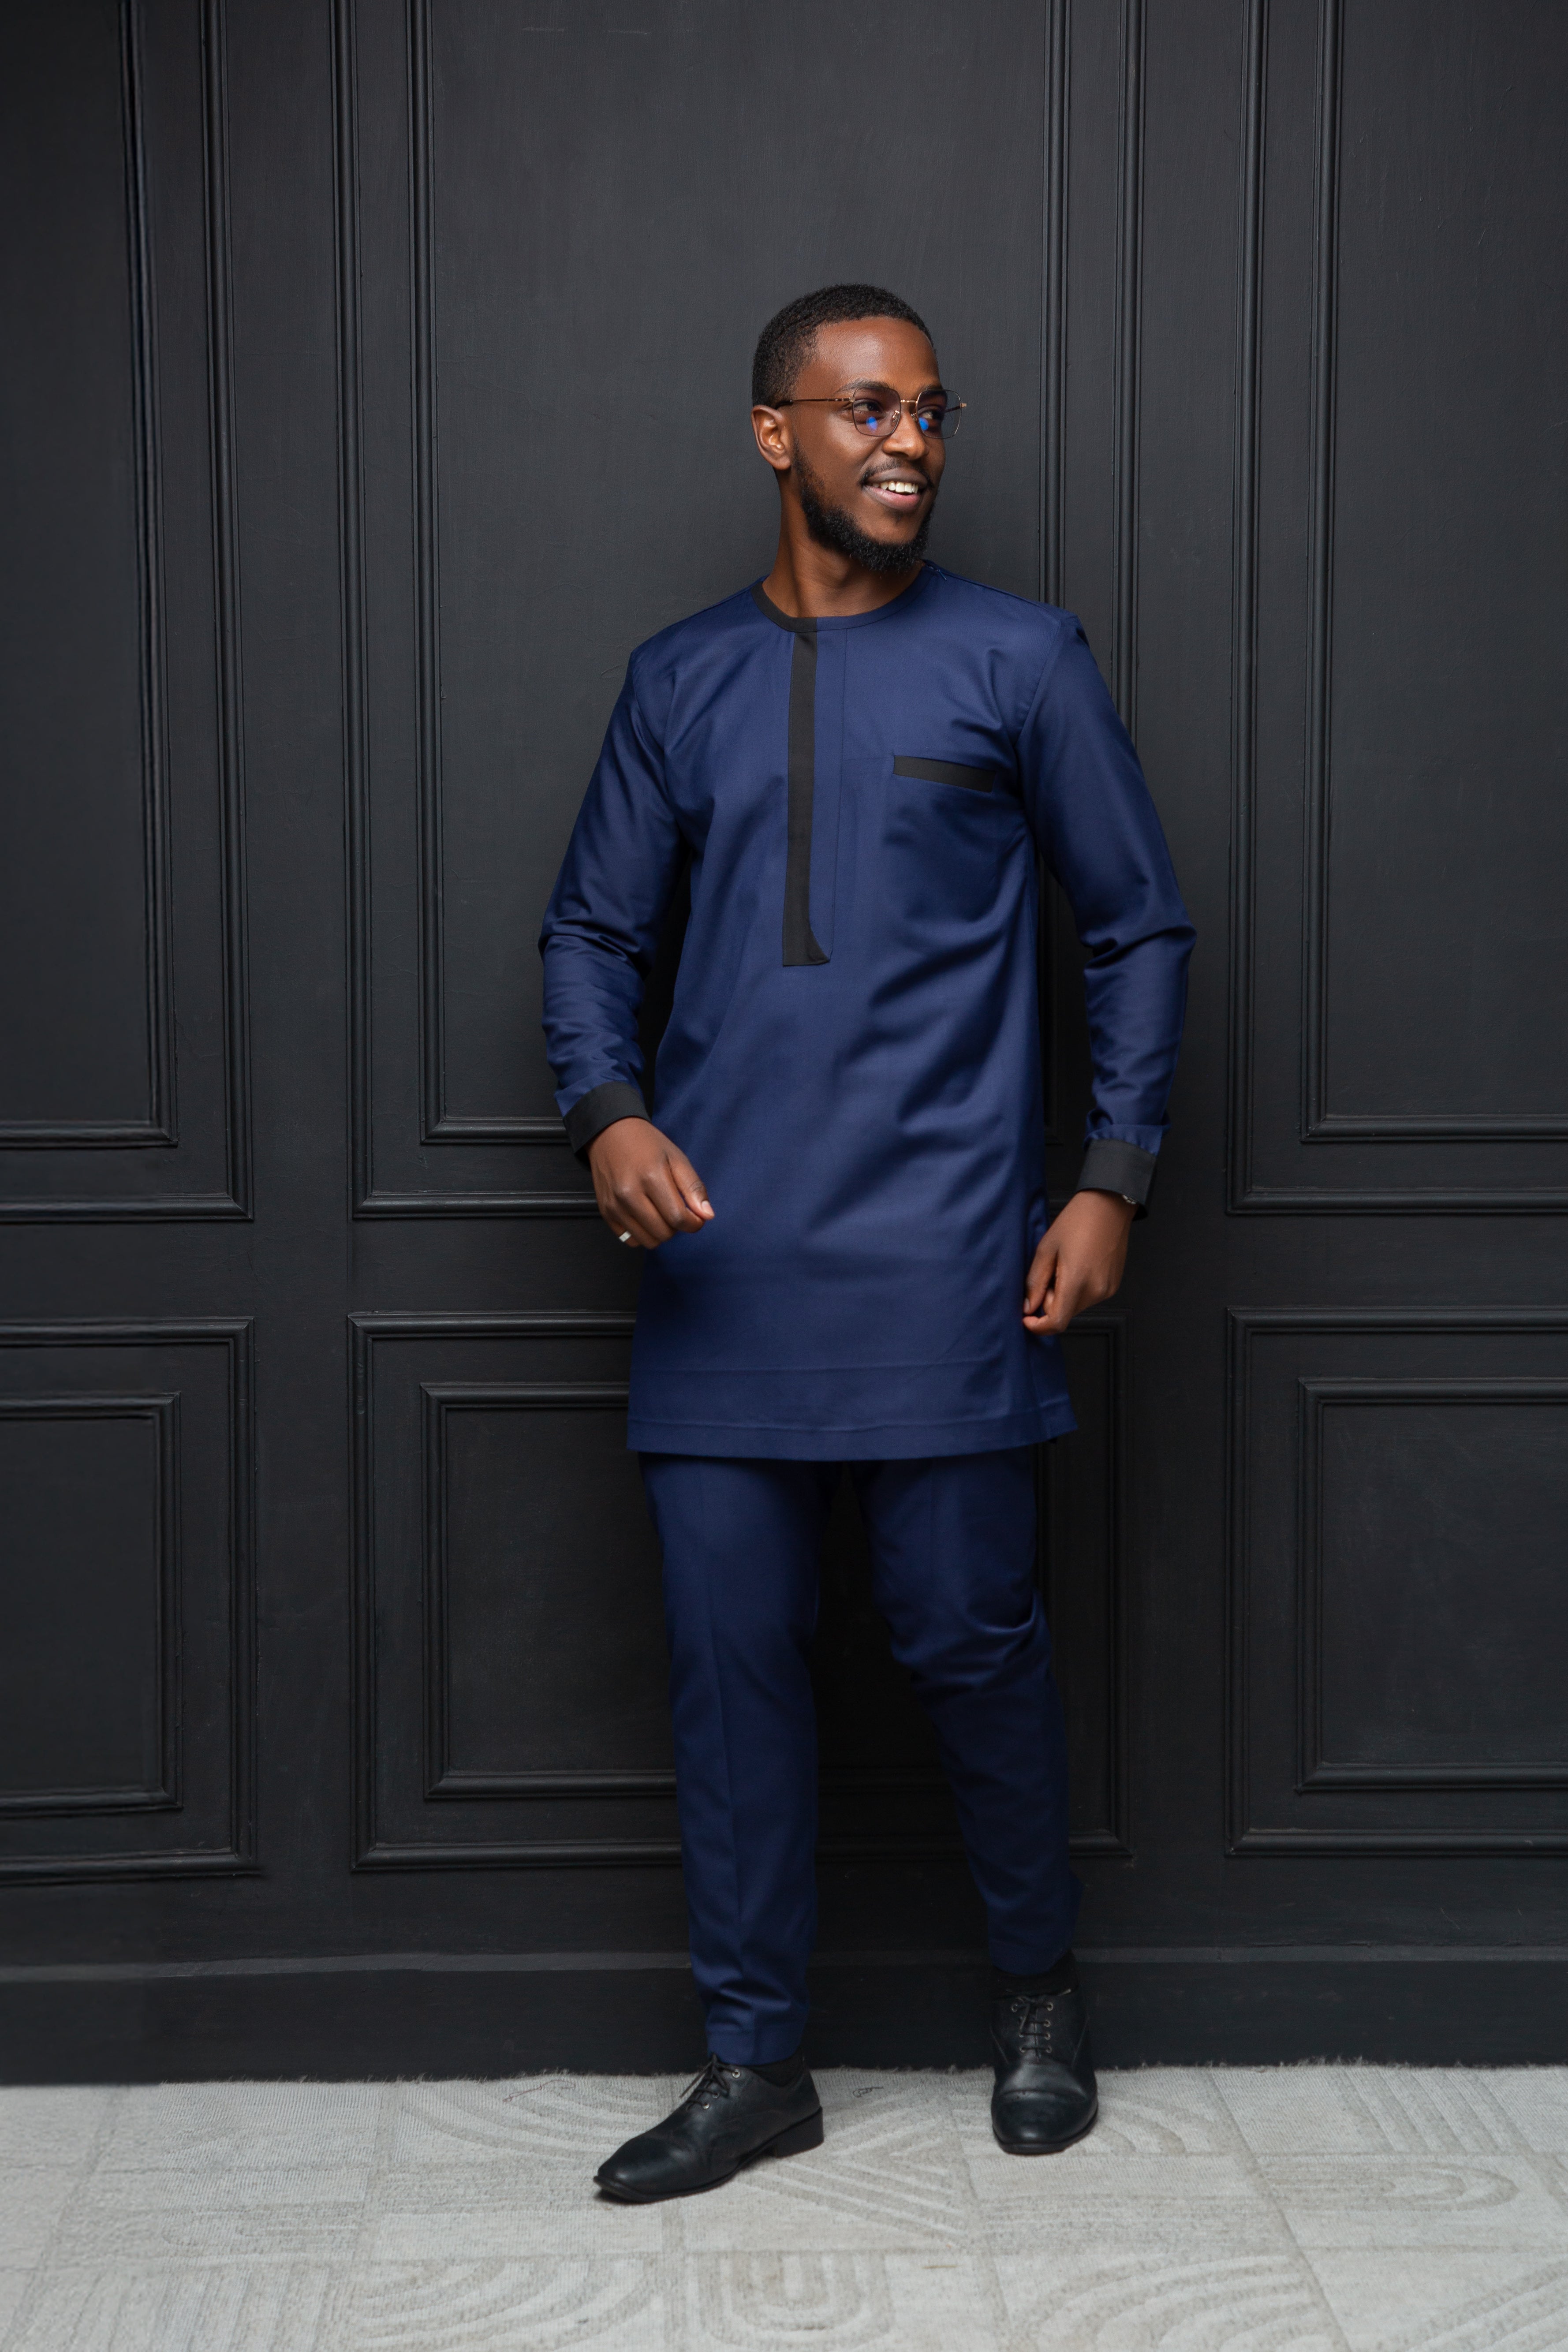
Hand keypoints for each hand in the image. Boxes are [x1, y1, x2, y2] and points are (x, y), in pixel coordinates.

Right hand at [587, 1118, 713, 1248]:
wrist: (610, 1134)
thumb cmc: (647, 1144)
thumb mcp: (676, 1158)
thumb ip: (693, 1187)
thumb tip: (707, 1216)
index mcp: (651, 1177)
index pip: (678, 1218)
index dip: (694, 1223)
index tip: (696, 1217)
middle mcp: (629, 1195)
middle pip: (664, 1233)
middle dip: (677, 1227)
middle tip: (676, 1209)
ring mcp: (615, 1206)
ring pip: (648, 1241)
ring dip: (660, 1232)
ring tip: (660, 1213)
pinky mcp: (606, 1213)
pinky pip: (631, 1240)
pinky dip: (642, 1234)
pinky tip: (645, 1216)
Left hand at [1022, 1190, 1134, 1334]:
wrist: (1108, 1206)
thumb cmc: (1077, 1221)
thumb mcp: (1046, 1249)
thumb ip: (1035, 1283)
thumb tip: (1028, 1306)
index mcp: (1077, 1282)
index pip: (1057, 1322)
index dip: (1038, 1326)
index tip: (1026, 1318)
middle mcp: (1095, 1291)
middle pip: (1065, 1314)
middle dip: (1050, 1301)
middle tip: (1049, 1273)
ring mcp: (1107, 1289)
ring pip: (1076, 1306)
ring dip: (1064, 1294)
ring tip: (1065, 1265)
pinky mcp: (1112, 1285)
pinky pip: (1088, 1297)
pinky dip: (1077, 1289)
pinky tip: (1078, 1266)